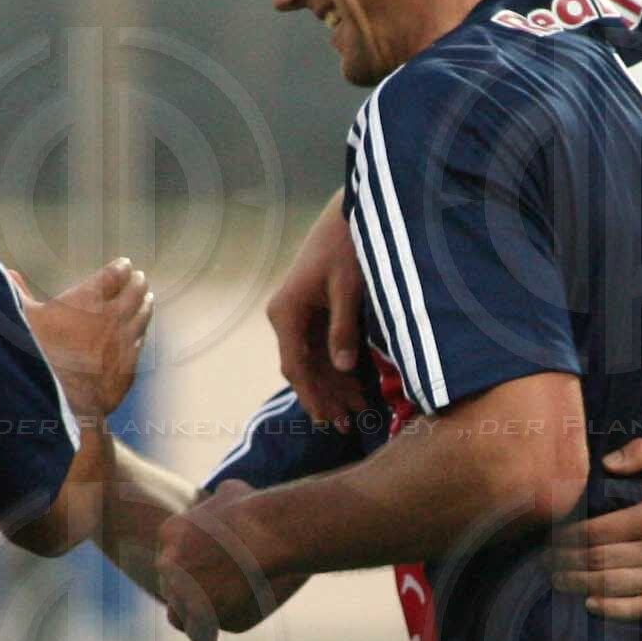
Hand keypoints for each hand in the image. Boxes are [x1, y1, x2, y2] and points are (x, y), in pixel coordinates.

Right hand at [22, 257, 152, 422]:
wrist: (57, 403)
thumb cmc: (34, 356)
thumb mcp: (20, 318)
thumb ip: (17, 292)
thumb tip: (9, 273)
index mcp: (89, 299)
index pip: (114, 275)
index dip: (120, 267)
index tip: (124, 264)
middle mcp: (113, 318)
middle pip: (134, 293)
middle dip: (136, 283)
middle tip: (139, 279)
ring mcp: (125, 344)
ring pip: (142, 318)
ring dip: (145, 306)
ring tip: (147, 300)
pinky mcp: (128, 369)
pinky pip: (139, 346)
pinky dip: (139, 335)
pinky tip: (138, 335)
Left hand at [157, 483, 275, 640]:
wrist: (267, 533)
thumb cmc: (256, 511)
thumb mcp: (233, 492)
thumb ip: (221, 497)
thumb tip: (223, 494)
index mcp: (169, 534)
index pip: (168, 560)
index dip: (187, 570)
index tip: (204, 575)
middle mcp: (168, 564)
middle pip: (169, 587)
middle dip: (187, 594)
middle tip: (208, 598)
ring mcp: (182, 591)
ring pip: (178, 615)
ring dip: (191, 619)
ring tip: (206, 625)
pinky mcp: (201, 614)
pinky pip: (198, 635)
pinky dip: (205, 638)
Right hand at [267, 194, 369, 429]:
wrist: (346, 215)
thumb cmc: (347, 247)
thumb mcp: (348, 289)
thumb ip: (343, 329)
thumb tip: (343, 368)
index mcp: (286, 313)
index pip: (296, 365)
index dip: (312, 395)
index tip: (328, 419)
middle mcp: (285, 317)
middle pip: (302, 369)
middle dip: (325, 398)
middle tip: (347, 425)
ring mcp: (298, 317)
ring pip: (312, 363)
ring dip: (332, 387)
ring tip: (355, 413)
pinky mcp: (312, 313)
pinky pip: (321, 349)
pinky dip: (337, 369)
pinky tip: (356, 387)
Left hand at [548, 439, 641, 618]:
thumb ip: (640, 453)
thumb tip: (607, 463)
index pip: (597, 531)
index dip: (569, 537)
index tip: (552, 538)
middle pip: (599, 560)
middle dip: (566, 562)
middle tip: (546, 562)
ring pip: (612, 585)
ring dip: (580, 584)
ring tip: (559, 581)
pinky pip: (639, 608)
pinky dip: (611, 609)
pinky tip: (590, 603)